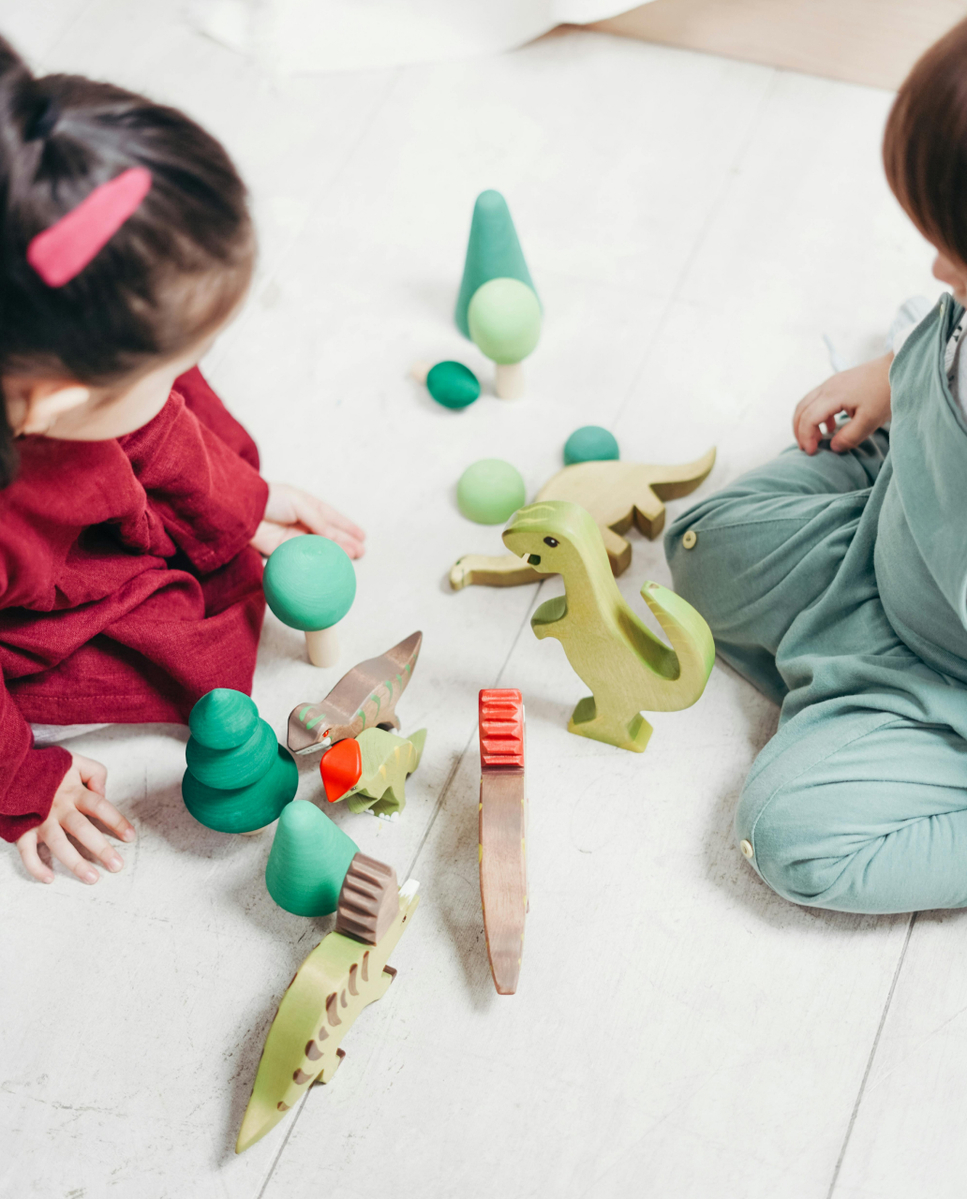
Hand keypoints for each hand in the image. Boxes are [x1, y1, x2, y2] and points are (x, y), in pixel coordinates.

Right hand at [15, 754, 134, 884]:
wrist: (14, 769)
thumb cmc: (49, 769)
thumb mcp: (76, 763)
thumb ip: (95, 774)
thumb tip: (103, 794)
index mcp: (73, 791)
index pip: (100, 806)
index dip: (117, 821)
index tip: (130, 837)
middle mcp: (58, 808)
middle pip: (83, 830)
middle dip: (101, 849)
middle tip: (117, 866)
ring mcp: (39, 820)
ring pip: (59, 845)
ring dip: (75, 863)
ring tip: (92, 878)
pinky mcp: (22, 829)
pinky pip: (27, 852)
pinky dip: (36, 867)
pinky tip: (50, 878)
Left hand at [251, 483, 365, 557]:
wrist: (244, 509)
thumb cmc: (270, 499)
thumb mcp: (299, 502)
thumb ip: (317, 519)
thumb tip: (331, 536)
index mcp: (308, 506)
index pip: (332, 518)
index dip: (347, 527)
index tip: (362, 536)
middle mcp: (303, 522)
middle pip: (330, 535)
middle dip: (346, 542)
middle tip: (361, 551)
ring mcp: (294, 538)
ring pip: (320, 548)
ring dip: (336, 553)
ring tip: (352, 558)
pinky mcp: (283, 551)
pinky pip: (305, 558)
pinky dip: (317, 562)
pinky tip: (329, 565)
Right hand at [793, 352, 892, 454]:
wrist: (898, 367)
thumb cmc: (886, 392)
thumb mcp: (870, 420)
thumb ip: (850, 436)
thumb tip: (833, 447)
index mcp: (832, 396)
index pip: (808, 419)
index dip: (806, 437)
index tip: (812, 452)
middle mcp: (827, 387)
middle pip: (801, 410)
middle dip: (799, 431)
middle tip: (806, 448)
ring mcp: (831, 383)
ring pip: (806, 403)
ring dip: (805, 423)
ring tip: (814, 439)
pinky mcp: (838, 382)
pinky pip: (816, 399)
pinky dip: (815, 415)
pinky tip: (830, 426)